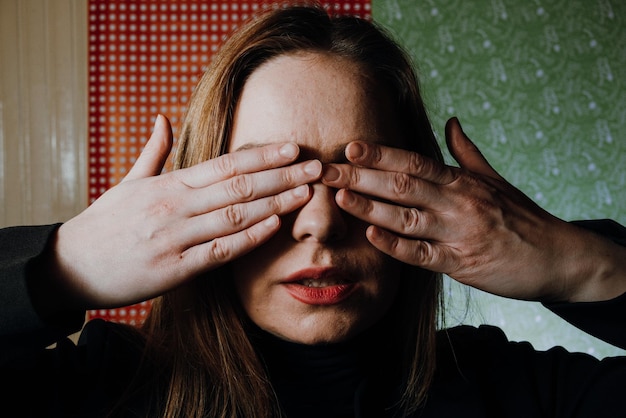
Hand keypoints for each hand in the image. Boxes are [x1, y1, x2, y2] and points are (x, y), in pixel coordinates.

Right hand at [41, 115, 320, 310]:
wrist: (69, 266)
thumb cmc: (104, 223)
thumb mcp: (127, 182)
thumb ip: (152, 152)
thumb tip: (163, 117)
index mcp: (167, 184)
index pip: (225, 164)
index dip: (262, 155)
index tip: (293, 148)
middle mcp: (174, 206)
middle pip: (238, 186)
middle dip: (282, 176)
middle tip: (317, 167)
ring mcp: (174, 238)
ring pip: (234, 216)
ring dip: (275, 203)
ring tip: (307, 193)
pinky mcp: (173, 270)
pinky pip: (218, 252)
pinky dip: (248, 239)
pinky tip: (274, 226)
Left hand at [322, 117, 625, 301]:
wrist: (559, 257)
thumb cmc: (522, 217)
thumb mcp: (495, 179)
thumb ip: (467, 153)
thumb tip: (451, 122)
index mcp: (462, 181)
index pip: (414, 162)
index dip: (381, 154)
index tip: (350, 147)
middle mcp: (458, 202)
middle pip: (402, 185)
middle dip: (361, 177)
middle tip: (327, 170)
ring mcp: (458, 233)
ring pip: (407, 217)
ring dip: (371, 207)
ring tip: (339, 198)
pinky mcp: (461, 263)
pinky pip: (422, 254)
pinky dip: (396, 245)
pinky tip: (371, 236)